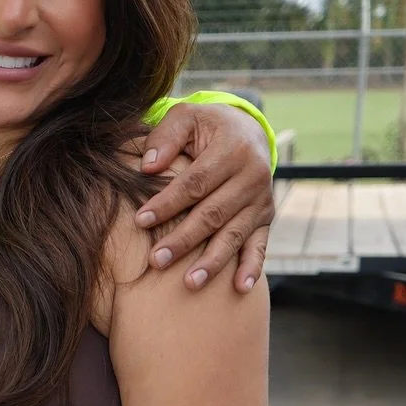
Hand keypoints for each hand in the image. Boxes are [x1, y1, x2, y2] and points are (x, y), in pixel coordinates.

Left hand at [133, 101, 273, 293]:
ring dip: (213, 261)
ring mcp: (261, 200)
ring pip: (234, 234)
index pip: (196, 182)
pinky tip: (239, 288)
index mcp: (233, 149)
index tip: (140, 220)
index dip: (168, 202)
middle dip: (184, 239)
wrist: (247, 131)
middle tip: (157, 261)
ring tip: (190, 283)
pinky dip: (252, 267)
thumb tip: (147, 166)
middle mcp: (253, 176)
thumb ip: (166, 137)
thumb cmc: (206, 128)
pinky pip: (260, 245)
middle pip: (214, 213)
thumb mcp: (186, 118)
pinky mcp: (265, 218)